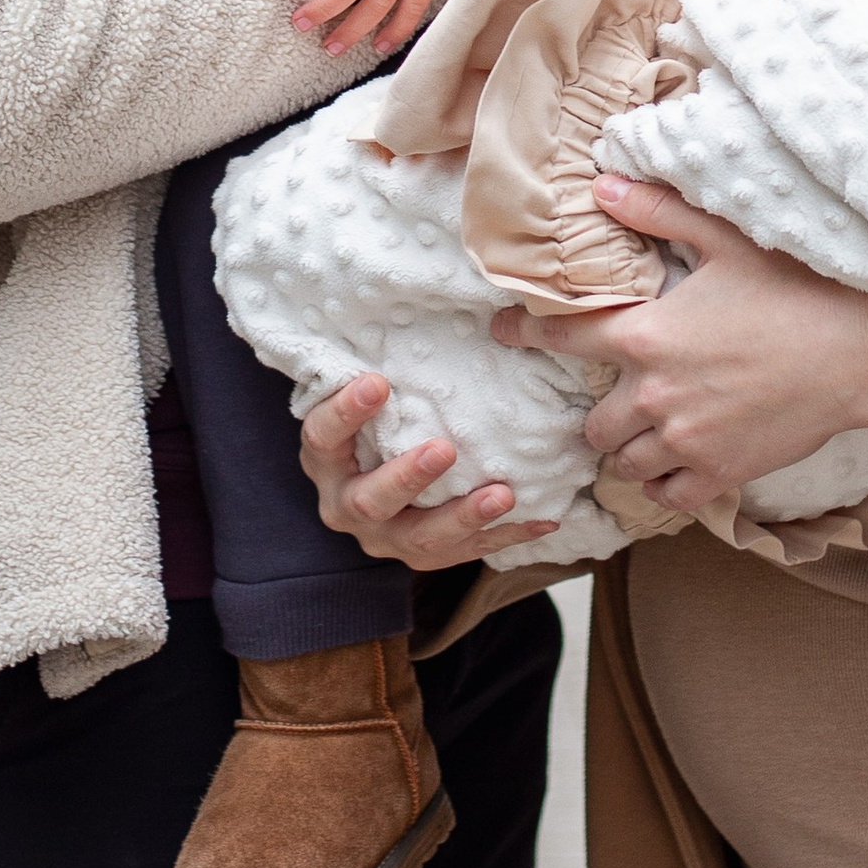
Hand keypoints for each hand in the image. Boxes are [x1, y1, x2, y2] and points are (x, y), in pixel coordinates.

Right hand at [297, 371, 560, 568]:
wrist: (366, 487)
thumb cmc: (370, 424)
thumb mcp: (359, 401)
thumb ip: (372, 375)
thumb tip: (410, 312)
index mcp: (325, 461)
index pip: (324, 437)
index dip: (346, 413)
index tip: (378, 381)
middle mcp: (347, 506)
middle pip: (371, 501)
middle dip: (409, 477)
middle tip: (445, 449)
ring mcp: (386, 538)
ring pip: (421, 539)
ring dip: (464, 516)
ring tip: (504, 494)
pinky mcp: (423, 555)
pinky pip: (466, 552)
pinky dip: (506, 536)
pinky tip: (544, 520)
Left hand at [493, 175, 867, 517]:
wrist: (857, 354)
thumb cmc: (793, 288)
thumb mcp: (723, 239)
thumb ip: (657, 212)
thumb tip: (602, 187)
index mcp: (647, 334)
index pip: (563, 336)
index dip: (523, 332)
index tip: (500, 330)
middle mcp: (655, 394)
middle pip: (592, 422)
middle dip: (599, 409)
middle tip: (621, 394)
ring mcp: (685, 441)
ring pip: (624, 462)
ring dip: (630, 446)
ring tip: (651, 428)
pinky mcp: (719, 475)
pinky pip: (665, 495)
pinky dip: (662, 481)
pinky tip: (678, 460)